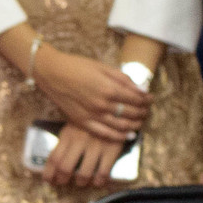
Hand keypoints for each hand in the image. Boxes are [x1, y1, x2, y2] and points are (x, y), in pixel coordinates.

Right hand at [32, 47, 148, 143]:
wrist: (51, 72)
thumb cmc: (77, 66)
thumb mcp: (103, 67)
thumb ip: (123, 79)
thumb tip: (142, 89)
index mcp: (109, 88)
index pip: (136, 98)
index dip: (147, 100)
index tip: (150, 98)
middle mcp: (103, 104)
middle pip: (131, 113)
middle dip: (143, 112)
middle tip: (147, 110)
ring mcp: (92, 115)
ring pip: (121, 126)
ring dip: (134, 125)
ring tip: (139, 122)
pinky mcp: (82, 122)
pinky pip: (104, 133)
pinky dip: (118, 136)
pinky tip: (126, 135)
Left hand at [41, 122, 121, 188]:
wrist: (117, 107)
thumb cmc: (92, 119)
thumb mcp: (75, 124)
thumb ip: (66, 140)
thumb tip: (55, 162)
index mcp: (68, 134)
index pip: (53, 158)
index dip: (49, 173)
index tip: (49, 180)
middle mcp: (79, 141)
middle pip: (65, 168)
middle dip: (62, 179)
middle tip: (63, 182)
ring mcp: (96, 145)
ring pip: (84, 174)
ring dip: (81, 182)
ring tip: (81, 182)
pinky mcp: (112, 149)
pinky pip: (103, 172)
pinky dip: (99, 181)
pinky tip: (98, 181)